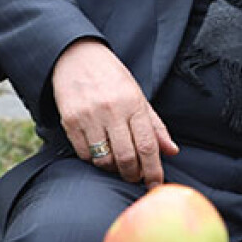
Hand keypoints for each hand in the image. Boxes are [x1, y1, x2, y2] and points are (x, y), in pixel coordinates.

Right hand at [51, 38, 178, 185]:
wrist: (76, 57)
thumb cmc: (111, 78)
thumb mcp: (138, 95)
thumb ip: (154, 125)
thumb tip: (172, 151)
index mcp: (133, 103)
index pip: (148, 145)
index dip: (154, 170)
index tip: (156, 184)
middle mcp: (112, 110)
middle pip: (127, 157)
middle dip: (133, 174)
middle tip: (135, 176)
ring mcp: (89, 116)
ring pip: (104, 160)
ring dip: (113, 169)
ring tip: (117, 163)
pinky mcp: (70, 121)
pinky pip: (84, 154)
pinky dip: (94, 160)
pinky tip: (99, 152)